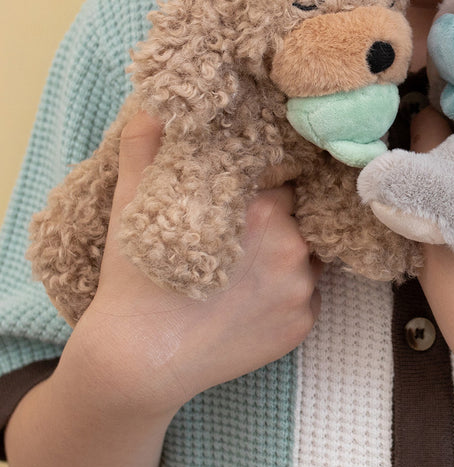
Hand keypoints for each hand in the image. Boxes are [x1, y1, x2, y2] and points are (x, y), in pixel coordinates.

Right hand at [69, 110, 322, 415]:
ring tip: (243, 269)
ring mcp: (302, 290)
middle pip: (297, 215)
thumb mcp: (134, 200)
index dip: (263, 183)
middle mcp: (293, 245)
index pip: (283, 177)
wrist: (137, 364)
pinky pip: (306, 296)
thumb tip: (155, 102)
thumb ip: (147, 143)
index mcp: (264, 207)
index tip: (246, 192)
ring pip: (306, 255)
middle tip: (239, 235)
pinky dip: (284, 295)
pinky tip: (248, 301)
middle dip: (274, 220)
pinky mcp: (303, 325)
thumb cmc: (134, 280)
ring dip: (284, 255)